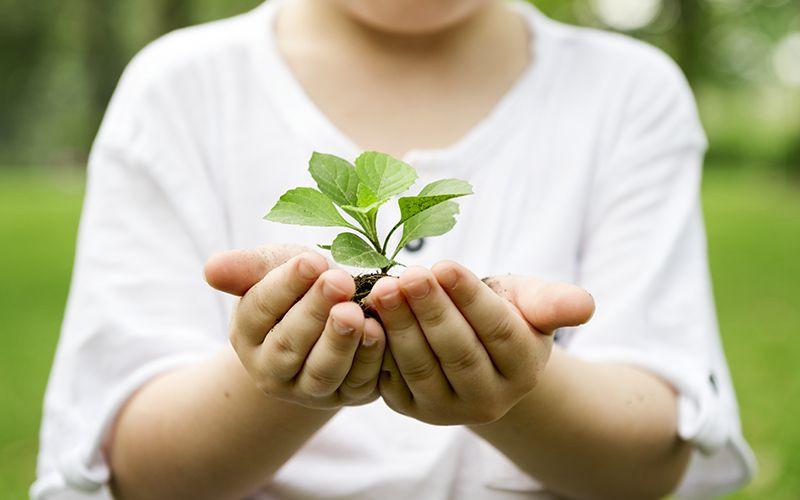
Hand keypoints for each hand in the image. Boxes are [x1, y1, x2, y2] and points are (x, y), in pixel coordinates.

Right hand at [204, 245, 385, 408]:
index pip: (260, 309)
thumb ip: (248, 268)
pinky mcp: (348, 395)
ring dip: (340, 342)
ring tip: (355, 312)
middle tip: (339, 281)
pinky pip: (358, 382)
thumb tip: (211, 270)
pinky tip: (378, 330)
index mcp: (248, 333)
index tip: (311, 260)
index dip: (286, 285)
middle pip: (289, 345)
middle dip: (315, 312)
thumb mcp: (276, 268)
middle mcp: (272, 369)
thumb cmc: (302, 286)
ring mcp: (309, 389)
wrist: (335, 316)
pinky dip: (369, 358)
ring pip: (321, 372)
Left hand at [366, 261, 593, 424]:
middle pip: (458, 352)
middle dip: (430, 311)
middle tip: (407, 275)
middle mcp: (490, 399)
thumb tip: (584, 306)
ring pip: (422, 368)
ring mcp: (448, 409)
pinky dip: (379, 348)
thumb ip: (554, 302)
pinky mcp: (412, 408)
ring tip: (384, 290)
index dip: (470, 299)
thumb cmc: (505, 313)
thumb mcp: (531, 302)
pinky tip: (366, 316)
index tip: (444, 266)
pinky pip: (393, 380)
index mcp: (524, 369)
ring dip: (400, 327)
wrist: (475, 348)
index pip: (498, 332)